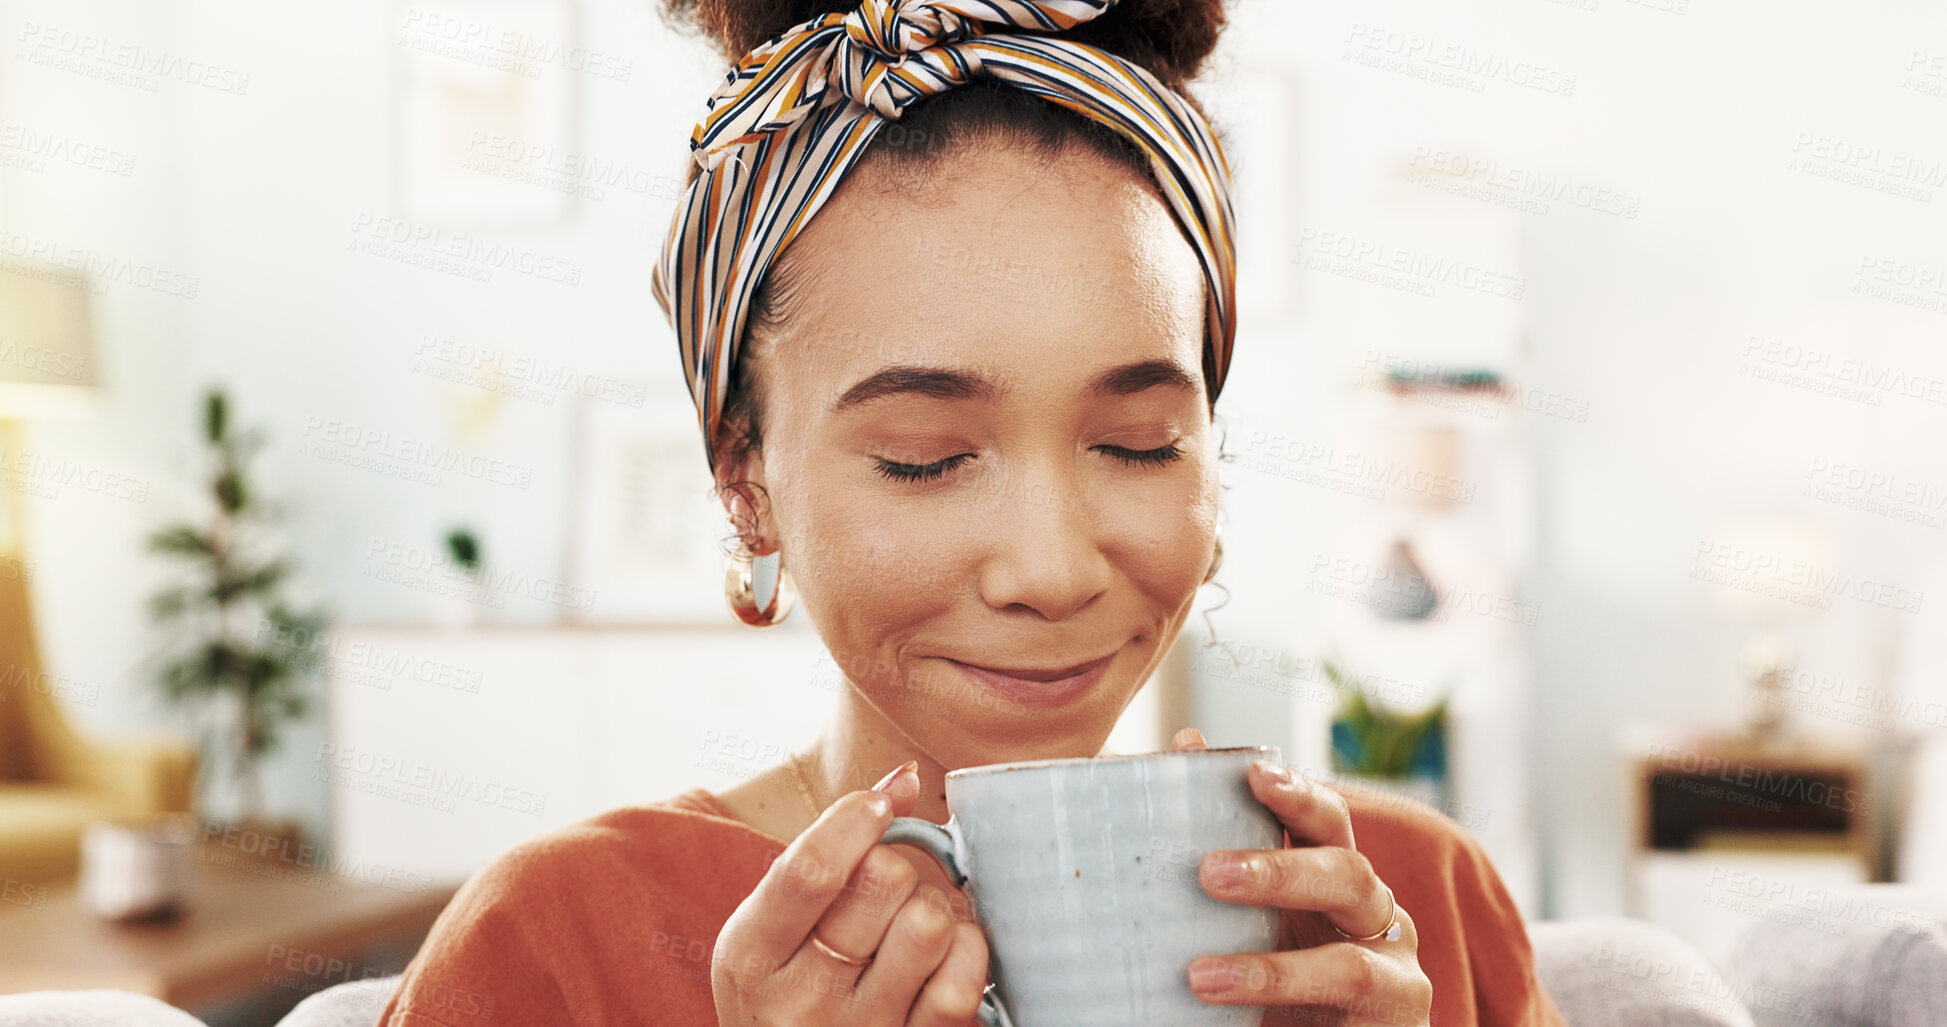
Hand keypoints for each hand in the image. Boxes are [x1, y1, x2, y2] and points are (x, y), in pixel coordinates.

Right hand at [712, 762, 989, 1025]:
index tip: (878, 806)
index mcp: (752, 956)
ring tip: (906, 928)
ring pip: (930, 925)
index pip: (811, 871)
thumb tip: (904, 780)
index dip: (856, 819)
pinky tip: (940, 957)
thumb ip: (828, 847)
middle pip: (882, 882)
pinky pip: (962, 980)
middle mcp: (801, 1002)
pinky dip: (964, 951)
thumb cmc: (785, 983)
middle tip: (881, 890)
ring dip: (929, 910)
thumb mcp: (773, 922)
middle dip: (892, 866)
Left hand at [1170, 727, 1433, 1025]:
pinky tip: (1229, 1005)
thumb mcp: (1246, 914)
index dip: (1298, 794)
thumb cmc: (1281, 973)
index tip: (1253, 773)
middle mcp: (1375, 915)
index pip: (1327, 822)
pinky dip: (1286, 1009)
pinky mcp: (1395, 1024)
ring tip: (1200, 975)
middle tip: (1208, 872)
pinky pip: (1345, 1014)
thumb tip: (1185, 746)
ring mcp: (1395, 974)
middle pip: (1348, 874)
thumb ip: (1220, 843)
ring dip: (1274, 969)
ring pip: (1351, 962)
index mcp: (1337, 875)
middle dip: (1280, 871)